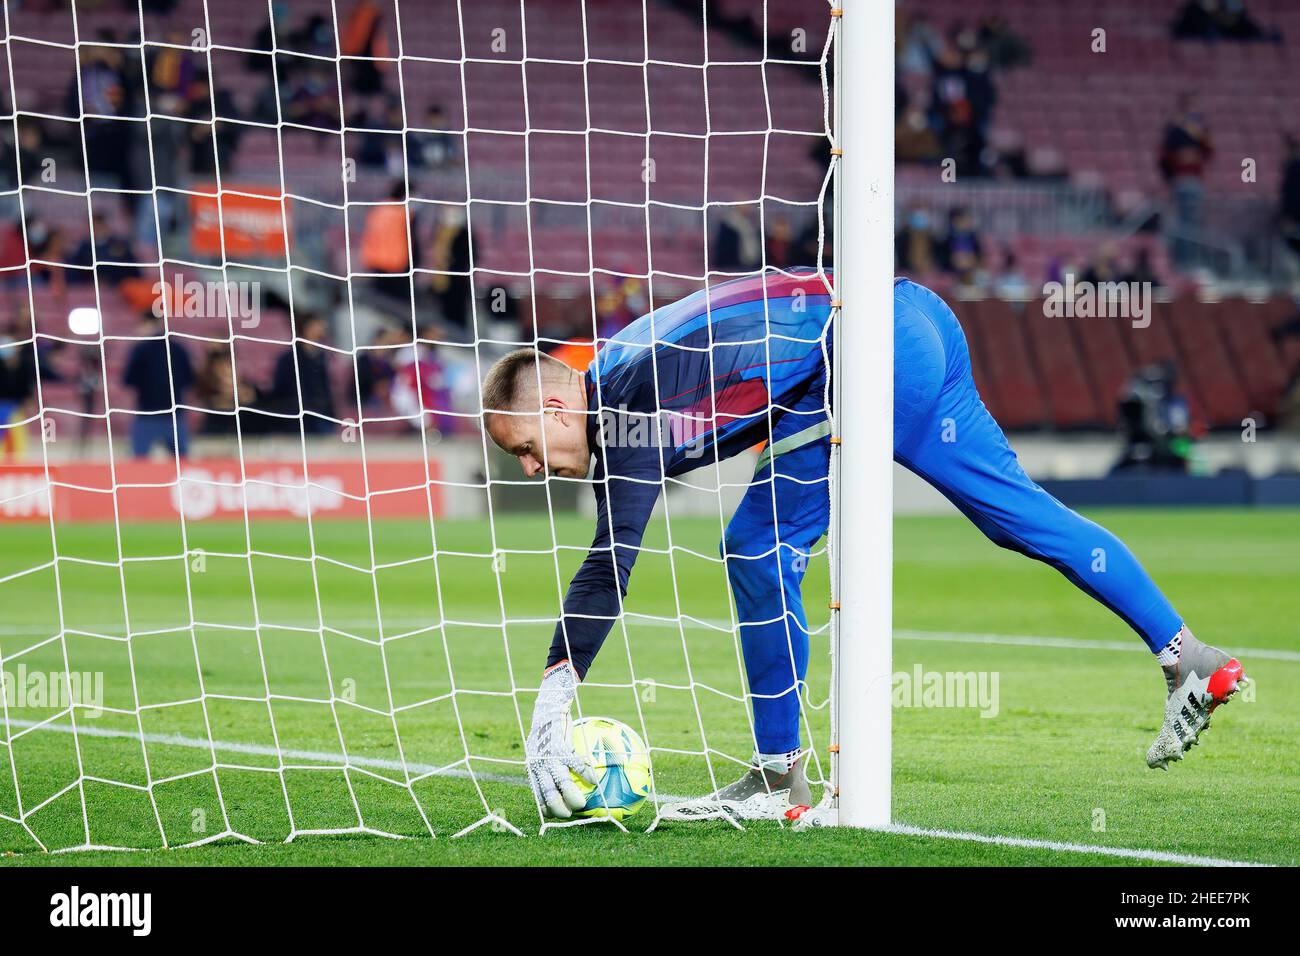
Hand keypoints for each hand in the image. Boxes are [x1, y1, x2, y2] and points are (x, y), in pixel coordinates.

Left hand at [525, 661, 597, 817]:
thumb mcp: (542, 749)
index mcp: (534, 769)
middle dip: (559, 810)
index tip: (558, 815)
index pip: (538, 796)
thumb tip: (562, 780)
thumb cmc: (547, 731)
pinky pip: (576, 765)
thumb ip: (549, 765)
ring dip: (572, 797)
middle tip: (572, 815)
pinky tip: (595, 781)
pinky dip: (585, 774)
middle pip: (548, 795)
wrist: (548, 709)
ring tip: (583, 804)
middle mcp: (539, 766)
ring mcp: (549, 758)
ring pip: (561, 784)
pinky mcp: (560, 748)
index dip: (547, 809)